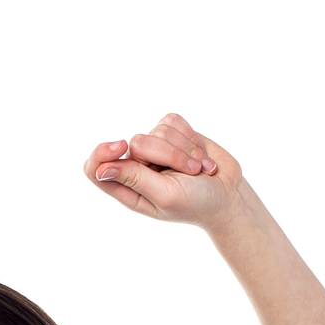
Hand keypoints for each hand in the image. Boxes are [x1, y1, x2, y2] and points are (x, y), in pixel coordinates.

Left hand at [83, 113, 244, 228]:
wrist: (229, 194)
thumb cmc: (196, 203)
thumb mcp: (166, 195)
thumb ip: (135, 179)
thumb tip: (102, 169)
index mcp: (127, 187)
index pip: (95, 167)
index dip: (102, 152)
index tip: (123, 146)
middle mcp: (137, 166)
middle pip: (136, 143)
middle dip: (169, 155)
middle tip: (190, 174)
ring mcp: (154, 147)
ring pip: (159, 131)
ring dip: (185, 150)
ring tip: (198, 170)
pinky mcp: (173, 133)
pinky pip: (173, 121)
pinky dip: (191, 138)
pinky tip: (201, 157)